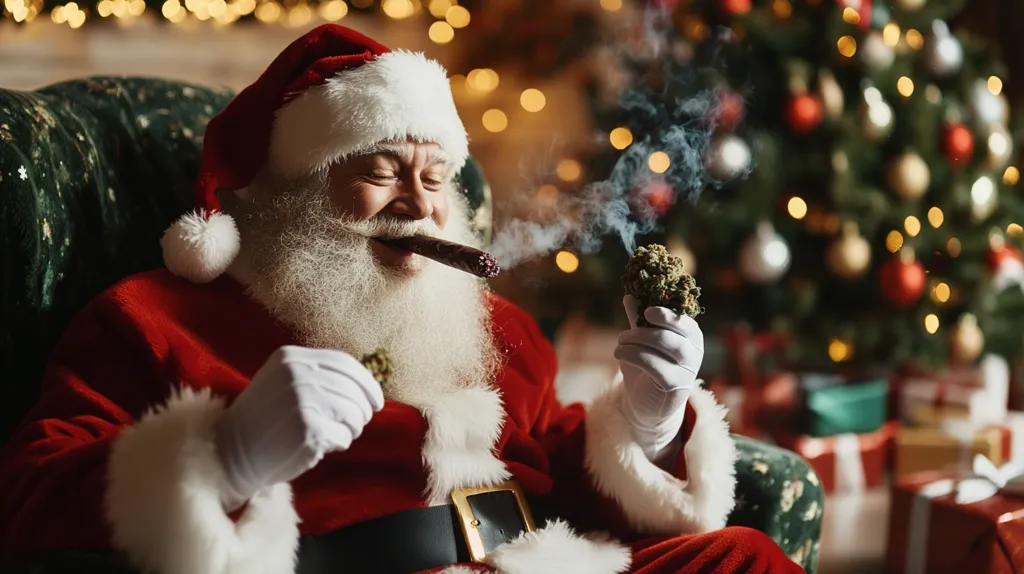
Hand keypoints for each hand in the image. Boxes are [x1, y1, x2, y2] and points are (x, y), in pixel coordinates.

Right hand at [214, 345, 384, 509]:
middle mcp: (298, 374)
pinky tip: (320, 445)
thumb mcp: (282, 382)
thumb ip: (316, 375)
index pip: (345, 364)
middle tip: (354, 424)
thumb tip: (365, 385)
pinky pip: (344, 436)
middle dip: (361, 410)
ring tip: (331, 434)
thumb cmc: (263, 420)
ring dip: (350, 429)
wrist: (230, 451)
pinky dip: (339, 443)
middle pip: (353, 390)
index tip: (376, 401)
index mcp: (291, 358)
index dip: (367, 383)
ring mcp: (304, 401)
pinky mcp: (309, 430)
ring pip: (354, 414)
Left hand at [614, 295, 704, 462]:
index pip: (685, 322)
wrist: (645, 406)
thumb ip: (638, 321)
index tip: (648, 312)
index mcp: (690, 338)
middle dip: (644, 330)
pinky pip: (655, 365)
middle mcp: (694, 353)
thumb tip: (630, 295)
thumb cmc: (645, 370)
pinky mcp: (675, 387)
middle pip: (673, 334)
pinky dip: (634, 356)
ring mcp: (687, 372)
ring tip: (619, 345)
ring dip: (637, 342)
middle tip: (624, 335)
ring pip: (666, 346)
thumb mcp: (641, 343)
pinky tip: (619, 355)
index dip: (668, 315)